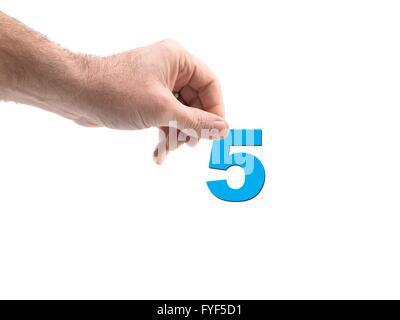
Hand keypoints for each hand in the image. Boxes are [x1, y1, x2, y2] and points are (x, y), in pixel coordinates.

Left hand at [77, 40, 228, 163]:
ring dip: (176, 135)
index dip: (216, 110)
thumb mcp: (163, 110)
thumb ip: (196, 122)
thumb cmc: (117, 92)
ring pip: (180, 114)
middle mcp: (170, 70)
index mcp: (178, 60)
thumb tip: (223, 129)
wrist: (77, 94)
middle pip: (196, 102)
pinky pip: (164, 118)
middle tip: (188, 144)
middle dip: (191, 127)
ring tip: (166, 149)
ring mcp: (157, 86)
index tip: (216, 133)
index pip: (210, 85)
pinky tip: (158, 154)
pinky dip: (163, 135)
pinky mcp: (146, 100)